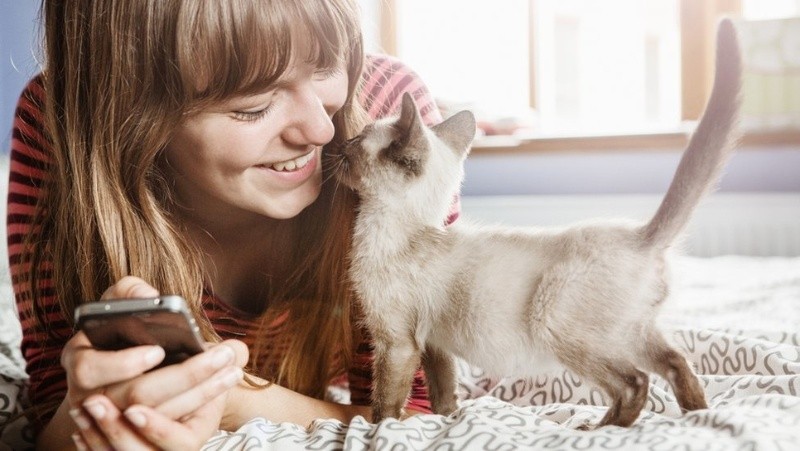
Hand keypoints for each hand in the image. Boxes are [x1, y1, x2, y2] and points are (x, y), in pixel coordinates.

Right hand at [63, 276, 247, 448]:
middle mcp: (89, 397)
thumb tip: (148, 295)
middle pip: (135, 396)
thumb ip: (130, 293)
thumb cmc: (124, 332)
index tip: (157, 351)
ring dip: (200, 393)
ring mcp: (113, 422)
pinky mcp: (139, 434)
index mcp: (80, 361)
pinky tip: (221, 387)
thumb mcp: (122, 307)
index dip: (121, 364)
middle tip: (219, 356)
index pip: (88, 369)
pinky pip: (167, 435)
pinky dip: (197, 406)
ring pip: (159, 416)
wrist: (127, 368)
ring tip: (232, 369)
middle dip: (183, 376)